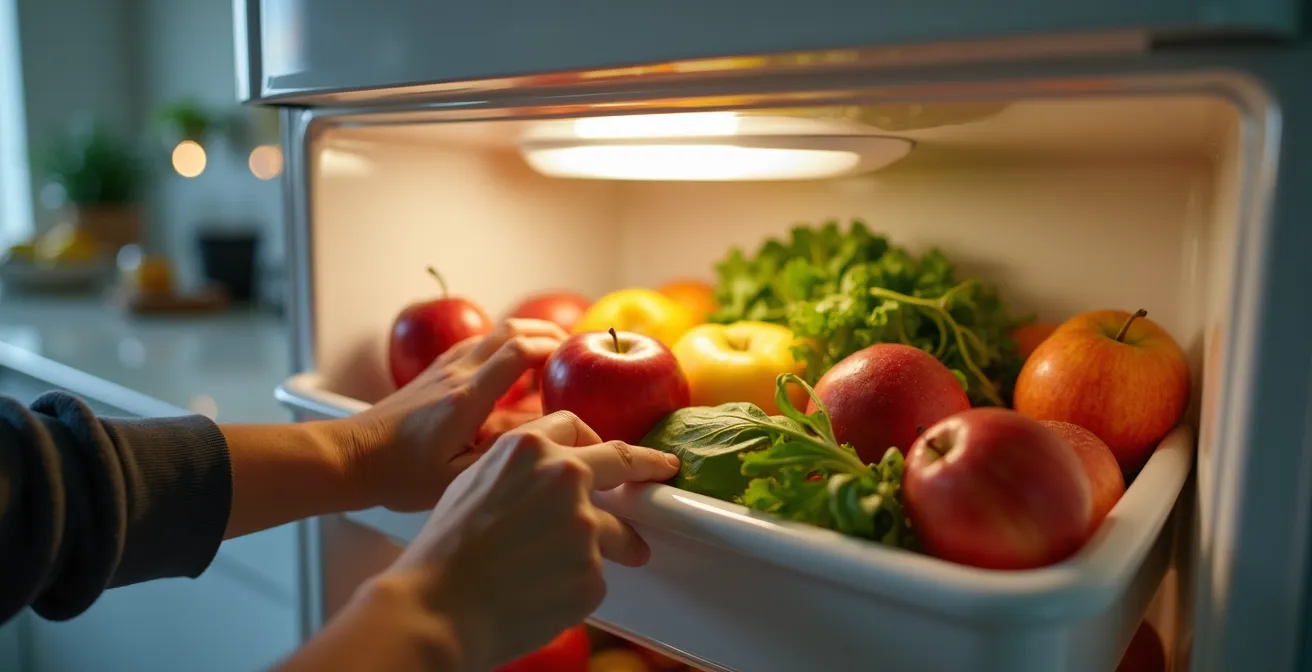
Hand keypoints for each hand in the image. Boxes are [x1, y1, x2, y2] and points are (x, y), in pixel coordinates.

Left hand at [335, 318, 567, 511]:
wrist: (350, 458)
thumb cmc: (401, 475)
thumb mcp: (459, 475)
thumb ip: (503, 450)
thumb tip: (540, 428)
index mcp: (468, 397)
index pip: (519, 353)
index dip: (554, 349)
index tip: (577, 357)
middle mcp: (456, 373)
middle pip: (510, 330)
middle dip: (548, 332)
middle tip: (575, 346)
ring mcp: (442, 369)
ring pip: (492, 333)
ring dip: (526, 334)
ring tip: (552, 349)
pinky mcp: (431, 374)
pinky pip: (475, 345)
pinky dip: (502, 344)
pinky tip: (509, 362)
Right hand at [381, 411, 679, 670]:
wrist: (438, 607)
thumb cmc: (444, 551)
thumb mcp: (472, 483)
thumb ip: (518, 470)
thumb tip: (542, 477)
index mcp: (530, 447)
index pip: (578, 428)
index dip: (594, 443)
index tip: (611, 451)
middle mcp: (565, 477)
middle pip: (622, 460)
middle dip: (649, 465)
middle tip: (664, 471)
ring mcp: (583, 525)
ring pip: (613, 532)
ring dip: (619, 543)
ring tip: (615, 557)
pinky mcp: (592, 572)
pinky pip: (594, 576)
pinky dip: (576, 585)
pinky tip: (544, 595)